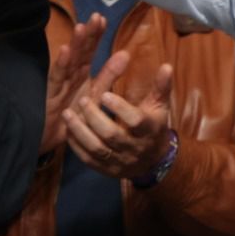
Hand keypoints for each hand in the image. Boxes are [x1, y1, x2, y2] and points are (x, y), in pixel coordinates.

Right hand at [42, 14, 106, 155]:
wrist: (49, 139)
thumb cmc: (72, 115)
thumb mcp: (96, 93)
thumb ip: (109, 75)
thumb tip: (126, 53)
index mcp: (80, 74)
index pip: (89, 51)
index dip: (96, 36)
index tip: (103, 18)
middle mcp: (69, 77)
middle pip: (79, 53)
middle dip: (87, 35)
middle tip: (96, 17)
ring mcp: (59, 86)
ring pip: (68, 62)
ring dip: (75, 45)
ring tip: (82, 28)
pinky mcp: (50, 97)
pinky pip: (56, 80)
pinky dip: (61, 65)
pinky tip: (65, 51)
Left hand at [65, 50, 174, 179]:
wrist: (154, 160)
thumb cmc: (154, 125)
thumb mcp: (159, 106)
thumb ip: (161, 87)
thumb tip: (166, 66)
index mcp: (150, 130)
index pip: (135, 121)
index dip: (120, 108)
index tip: (105, 94)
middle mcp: (135, 148)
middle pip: (112, 135)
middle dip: (94, 117)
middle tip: (82, 100)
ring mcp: (120, 161)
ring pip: (97, 148)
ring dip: (80, 131)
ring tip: (67, 113)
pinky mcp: (107, 170)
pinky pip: (88, 159)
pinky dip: (76, 145)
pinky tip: (68, 130)